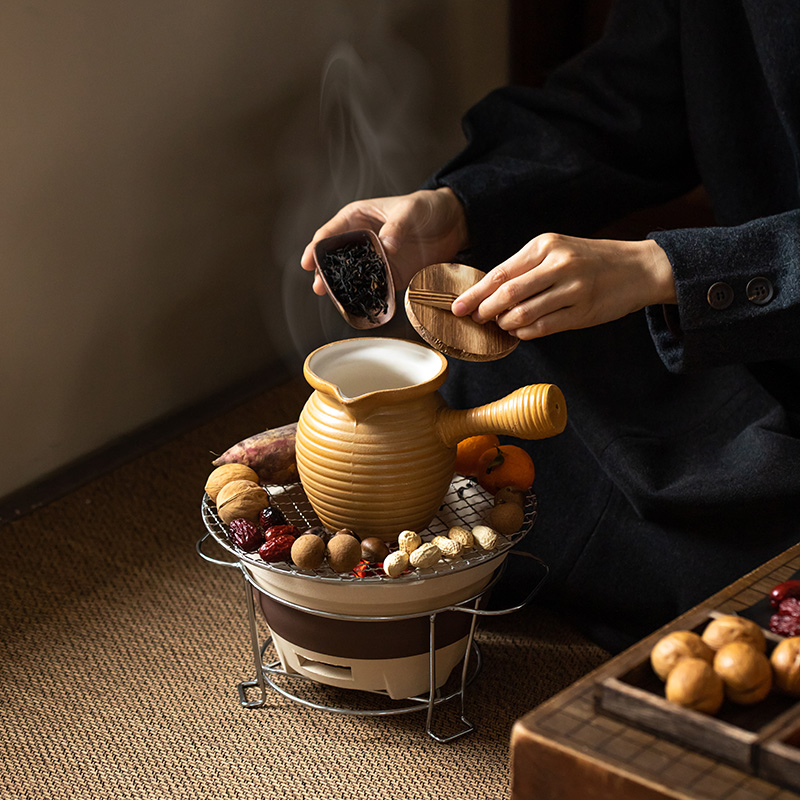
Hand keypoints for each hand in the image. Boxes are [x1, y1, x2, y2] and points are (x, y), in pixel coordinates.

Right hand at [300, 188, 468, 293]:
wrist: (454, 223)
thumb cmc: (427, 208)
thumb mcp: (410, 210)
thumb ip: (397, 226)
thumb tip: (386, 245)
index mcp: (358, 218)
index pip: (330, 233)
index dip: (316, 247)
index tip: (307, 261)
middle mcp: (363, 240)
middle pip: (336, 258)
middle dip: (325, 272)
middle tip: (318, 286)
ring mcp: (376, 259)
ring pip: (352, 276)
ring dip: (342, 287)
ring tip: (333, 298)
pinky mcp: (391, 275)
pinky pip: (375, 287)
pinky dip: (367, 296)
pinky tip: (360, 304)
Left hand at [451, 233, 675, 338]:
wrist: (637, 268)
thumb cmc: (589, 260)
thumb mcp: (556, 251)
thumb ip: (525, 269)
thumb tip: (487, 293)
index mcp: (545, 246)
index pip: (500, 273)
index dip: (475, 293)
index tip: (457, 307)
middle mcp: (558, 264)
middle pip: (507, 294)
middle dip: (485, 310)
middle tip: (477, 318)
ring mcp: (572, 289)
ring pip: (523, 314)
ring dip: (506, 324)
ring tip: (503, 324)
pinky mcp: (582, 312)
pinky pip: (543, 328)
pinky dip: (525, 333)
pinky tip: (520, 331)